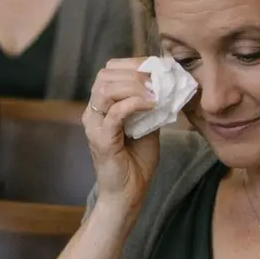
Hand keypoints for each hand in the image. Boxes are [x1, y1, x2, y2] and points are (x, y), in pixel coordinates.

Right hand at [83, 59, 163, 211]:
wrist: (128, 194)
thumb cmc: (136, 163)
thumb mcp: (147, 127)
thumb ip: (150, 106)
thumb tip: (166, 85)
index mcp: (101, 107)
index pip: (109, 72)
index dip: (133, 64)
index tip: (157, 68)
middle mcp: (93, 113)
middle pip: (105, 75)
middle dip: (134, 72)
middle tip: (158, 79)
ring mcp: (94, 125)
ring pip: (106, 89)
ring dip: (135, 86)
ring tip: (155, 92)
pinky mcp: (101, 139)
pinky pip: (115, 112)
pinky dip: (135, 103)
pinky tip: (152, 105)